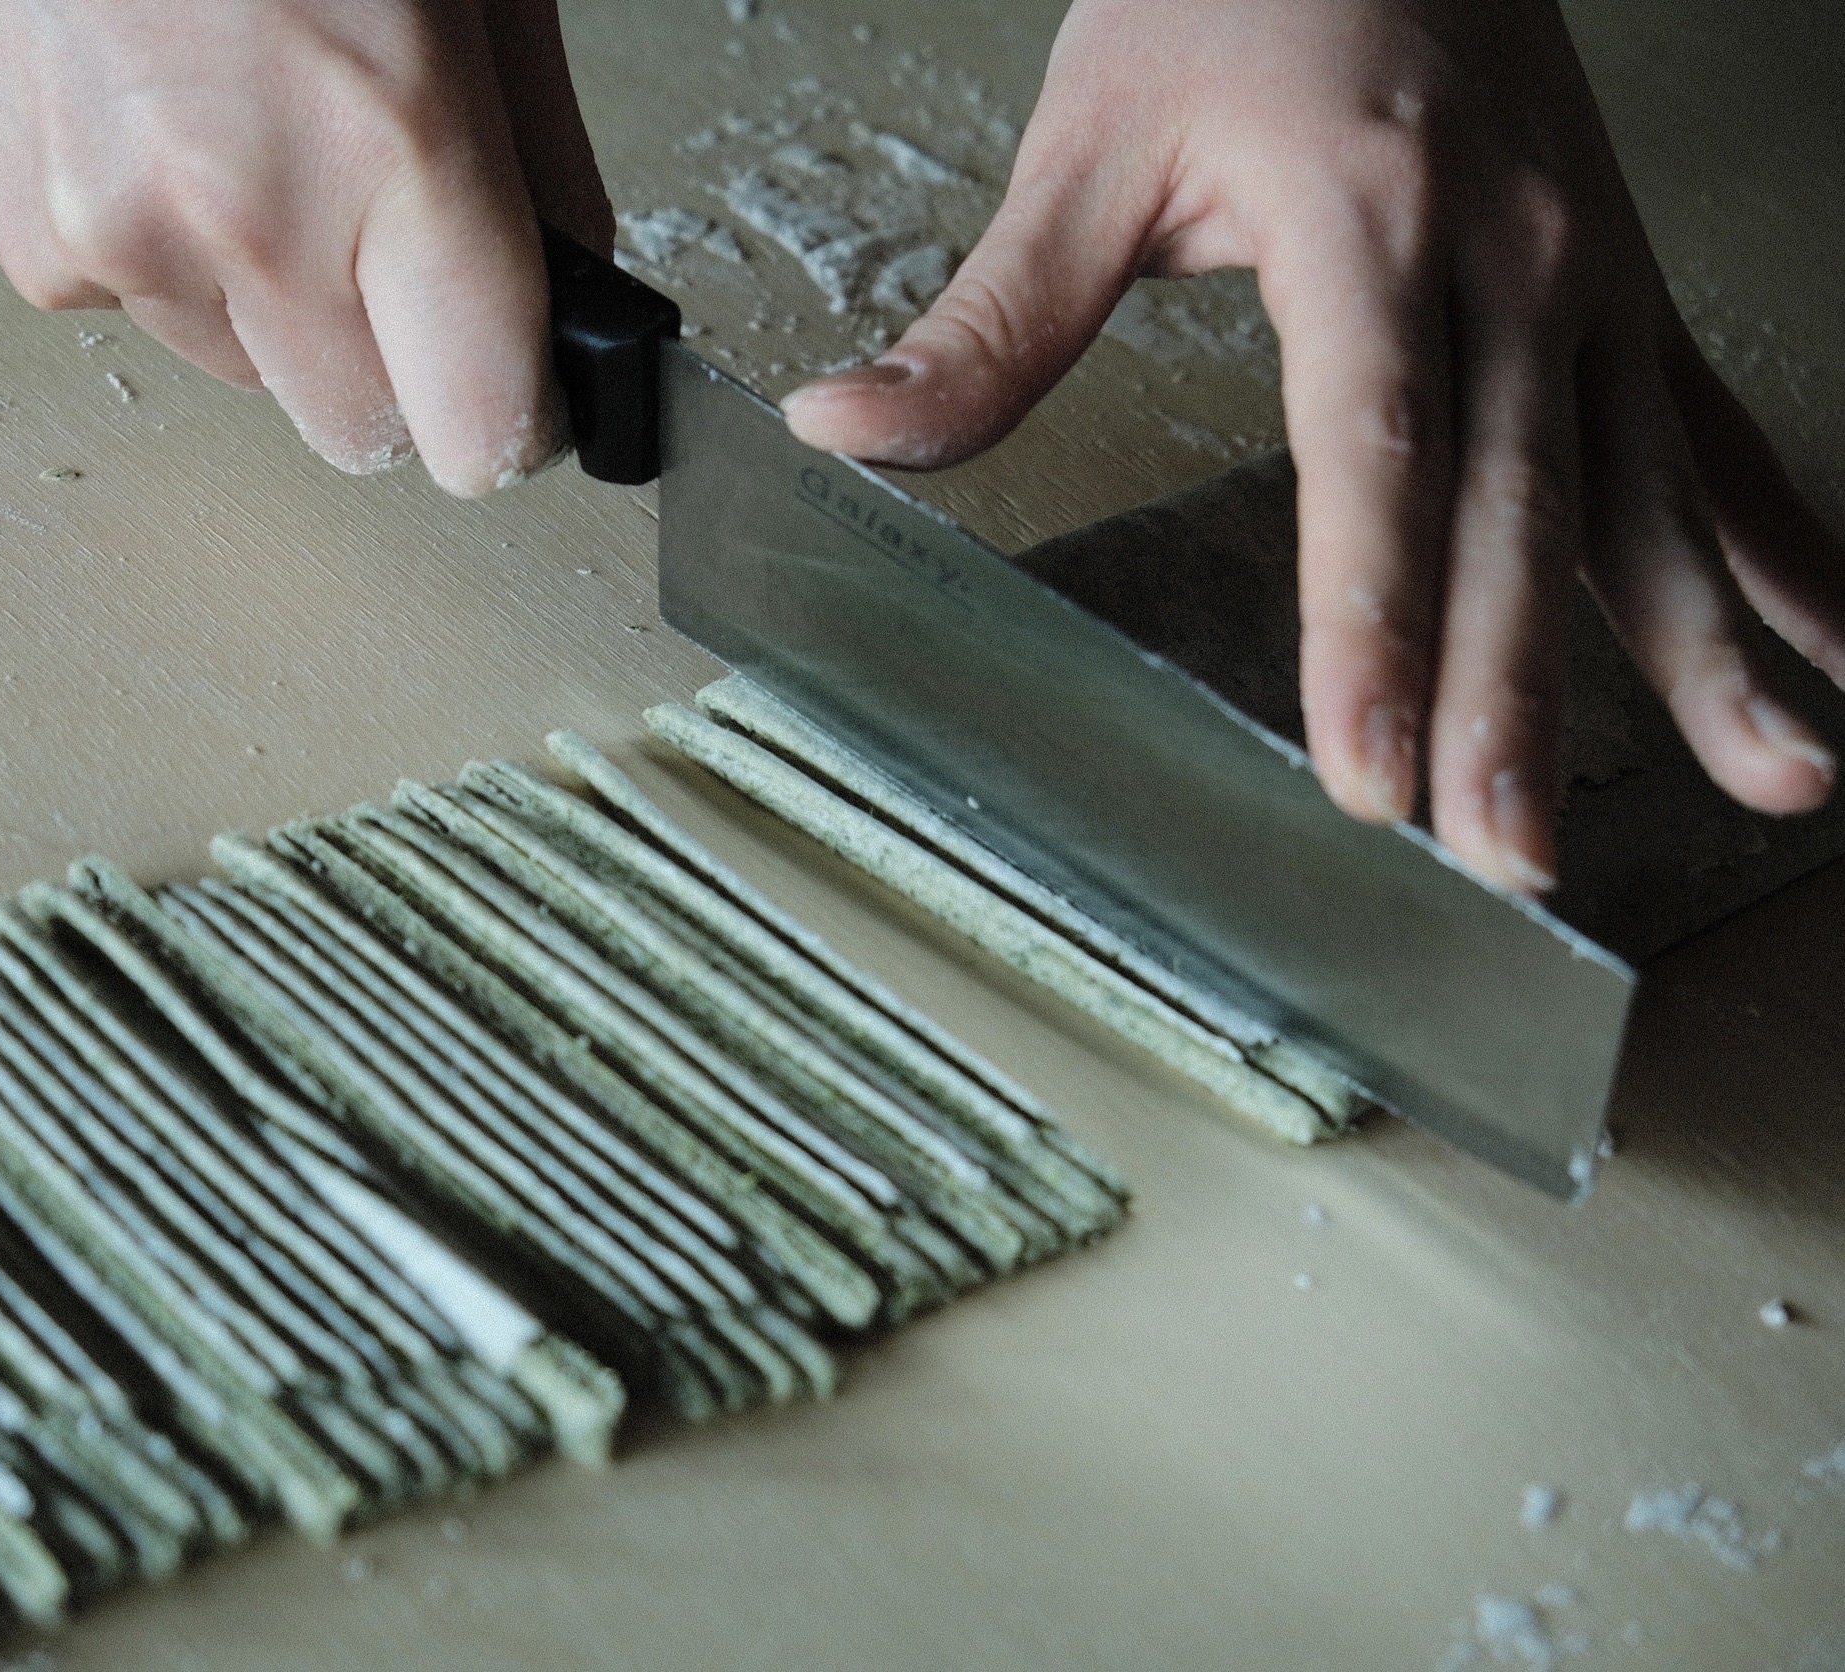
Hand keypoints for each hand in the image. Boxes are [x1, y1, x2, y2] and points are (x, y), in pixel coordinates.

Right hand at [0, 0, 611, 494]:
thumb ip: (534, 154)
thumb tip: (565, 280)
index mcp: (384, 140)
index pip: (477, 428)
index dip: (507, 415)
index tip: (513, 389)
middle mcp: (238, 214)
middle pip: (355, 427)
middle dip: (385, 355)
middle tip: (378, 221)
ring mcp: (107, 235)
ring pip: (236, 364)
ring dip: (260, 288)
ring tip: (243, 120)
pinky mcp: (16, 234)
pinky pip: (128, 300)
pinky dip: (153, 237)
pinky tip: (152, 110)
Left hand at [781, 0, 1844, 893]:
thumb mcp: (1095, 139)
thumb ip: (990, 317)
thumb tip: (847, 426)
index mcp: (1368, 225)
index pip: (1372, 462)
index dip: (1372, 627)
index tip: (1370, 769)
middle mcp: (1508, 259)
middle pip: (1517, 510)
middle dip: (1513, 696)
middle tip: (1509, 848)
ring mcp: (1590, 275)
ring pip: (1649, 487)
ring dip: (1704, 645)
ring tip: (1774, 775)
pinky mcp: (1623, 286)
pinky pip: (1714, 429)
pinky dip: (1773, 548)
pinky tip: (1818, 648)